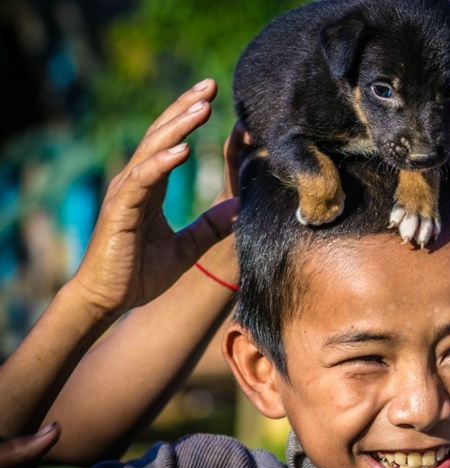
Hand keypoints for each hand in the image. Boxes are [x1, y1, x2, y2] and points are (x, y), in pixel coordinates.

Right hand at [71, 79, 239, 316]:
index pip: (171, 142)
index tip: (214, 98)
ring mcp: (126, 194)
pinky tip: (182, 150)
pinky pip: (143, 180)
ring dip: (178, 127)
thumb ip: (211, 226)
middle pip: (161, 135)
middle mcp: (136, 183)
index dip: (189, 118)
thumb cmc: (140, 274)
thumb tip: (240, 208)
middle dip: (186, 108)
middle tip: (211, 85)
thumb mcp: (187, 247)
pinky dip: (162, 163)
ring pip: (152, 150)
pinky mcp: (121, 210)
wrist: (109, 300)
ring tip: (202, 107)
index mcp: (150, 187)